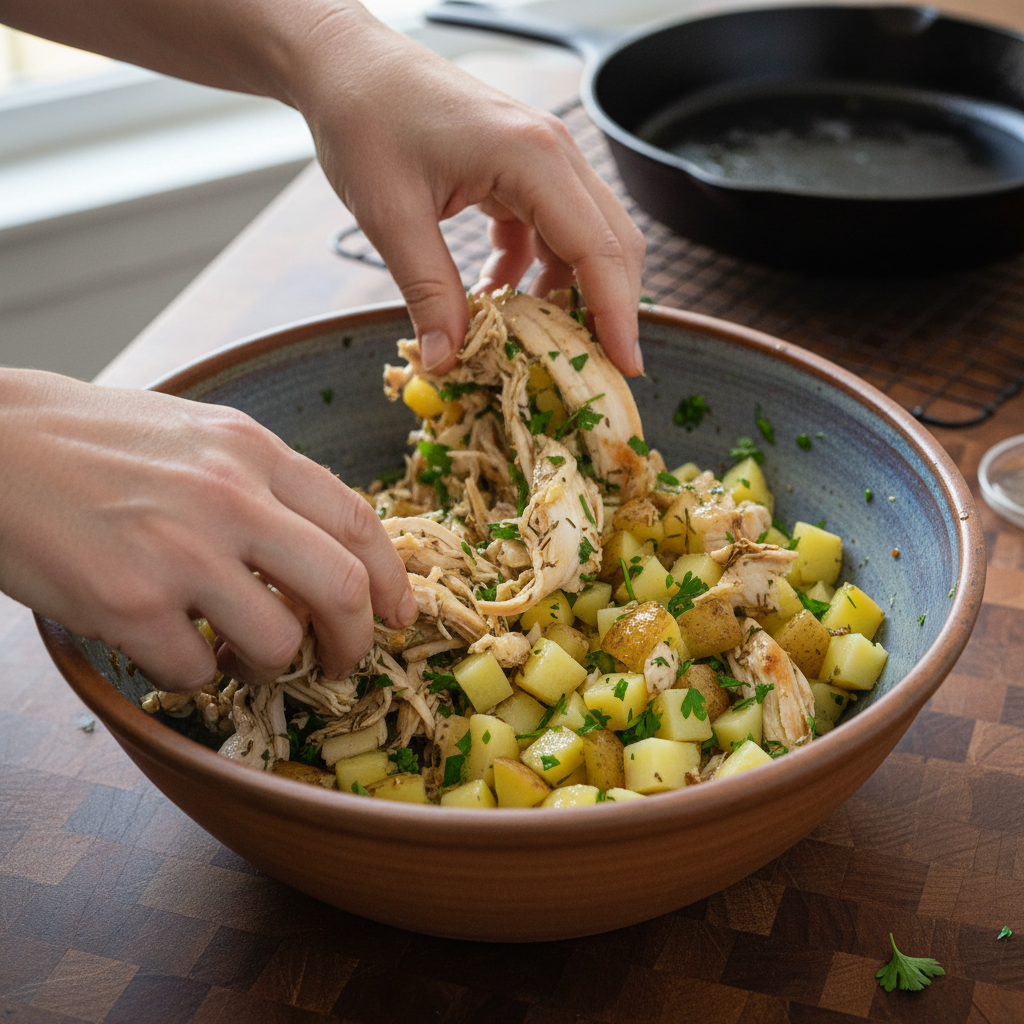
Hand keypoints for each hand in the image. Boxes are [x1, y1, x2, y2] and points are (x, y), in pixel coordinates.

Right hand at [0, 370, 415, 690]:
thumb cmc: (87, 440)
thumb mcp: (196, 435)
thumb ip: (262, 484)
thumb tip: (319, 548)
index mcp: (252, 450)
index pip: (358, 521)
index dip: (391, 579)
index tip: (399, 614)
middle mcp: (230, 497)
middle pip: (340, 589)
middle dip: (356, 641)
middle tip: (343, 662)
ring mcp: (181, 551)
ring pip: (276, 643)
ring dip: (269, 666)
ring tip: (238, 654)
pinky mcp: (128, 603)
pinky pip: (195, 672)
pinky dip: (193, 675)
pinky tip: (168, 649)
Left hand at [286, 10, 645, 375]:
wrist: (345, 63)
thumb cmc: (365, 118)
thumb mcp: (391, 215)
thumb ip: (428, 293)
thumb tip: (448, 362)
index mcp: (533, 157)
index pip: (599, 249)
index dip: (617, 314)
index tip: (626, 367)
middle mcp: (552, 153)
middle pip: (611, 244)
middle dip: (606, 309)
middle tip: (590, 369)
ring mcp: (541, 158)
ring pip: (584, 239)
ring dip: (565, 293)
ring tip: (530, 341)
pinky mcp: (521, 168)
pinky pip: (548, 231)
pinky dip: (532, 272)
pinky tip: (495, 298)